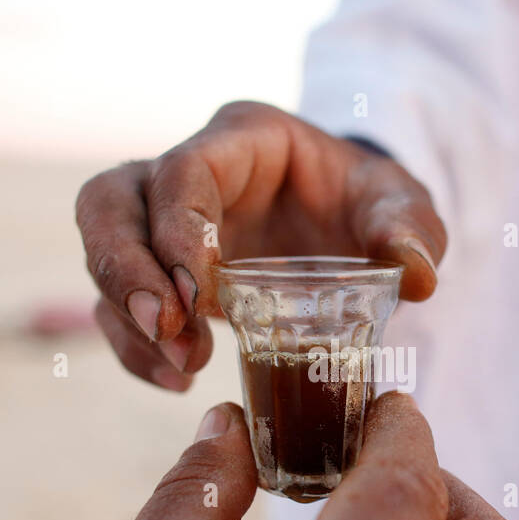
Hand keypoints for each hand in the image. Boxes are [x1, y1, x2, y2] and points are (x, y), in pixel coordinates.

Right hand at [75, 101, 446, 390]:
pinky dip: (136, 346)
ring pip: (101, 253)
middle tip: (166, 329)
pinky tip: (175, 379)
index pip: (182, 171)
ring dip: (127, 317)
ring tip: (182, 365)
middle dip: (124, 271)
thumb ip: (412, 229)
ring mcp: (160, 221)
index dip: (180, 230)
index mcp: (241, 140)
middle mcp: (186, 172)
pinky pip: (118, 305)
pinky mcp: (157, 271)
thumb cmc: (366, 202)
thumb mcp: (400, 205)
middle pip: (109, 204)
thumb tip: (416, 275)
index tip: (202, 293)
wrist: (347, 225)